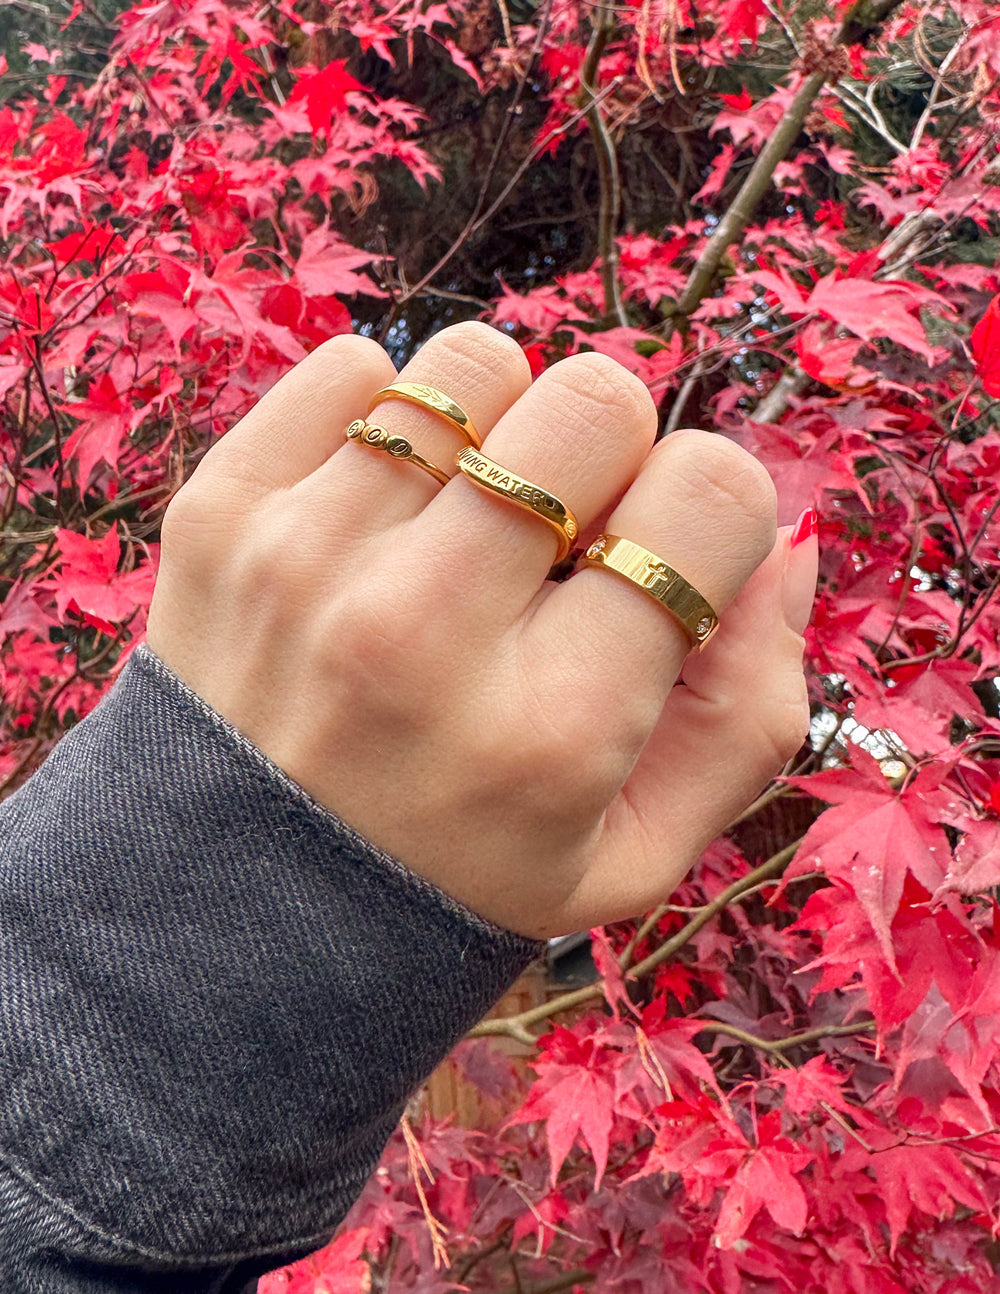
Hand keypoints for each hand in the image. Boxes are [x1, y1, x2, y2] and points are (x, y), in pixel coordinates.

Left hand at [146, 322, 815, 938]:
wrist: (238, 909)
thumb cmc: (461, 875)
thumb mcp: (637, 853)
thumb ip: (749, 710)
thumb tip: (781, 544)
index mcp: (556, 727)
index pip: (713, 494)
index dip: (709, 514)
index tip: (656, 563)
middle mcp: (425, 632)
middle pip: (596, 399)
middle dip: (609, 455)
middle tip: (559, 539)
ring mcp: (307, 561)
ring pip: (474, 363)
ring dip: (498, 428)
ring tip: (463, 521)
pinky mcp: (219, 515)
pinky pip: (348, 366)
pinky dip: (385, 416)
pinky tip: (380, 510)